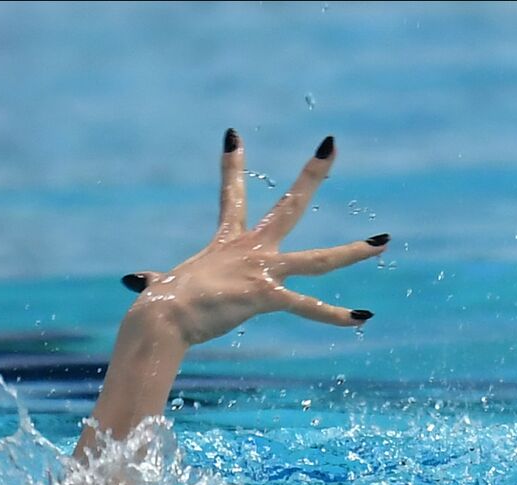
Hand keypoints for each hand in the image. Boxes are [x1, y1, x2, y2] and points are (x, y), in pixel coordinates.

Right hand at [121, 130, 387, 346]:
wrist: (161, 317)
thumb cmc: (162, 305)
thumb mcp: (162, 284)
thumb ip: (155, 280)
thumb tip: (132, 281)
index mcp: (228, 242)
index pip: (232, 195)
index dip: (232, 165)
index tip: (233, 135)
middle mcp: (251, 248)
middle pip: (290, 205)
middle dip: (313, 173)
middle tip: (331, 143)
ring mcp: (263, 269)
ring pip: (319, 259)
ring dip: (354, 251)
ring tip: (384, 241)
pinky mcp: (266, 294)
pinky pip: (308, 307)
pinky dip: (335, 315)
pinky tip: (362, 318)